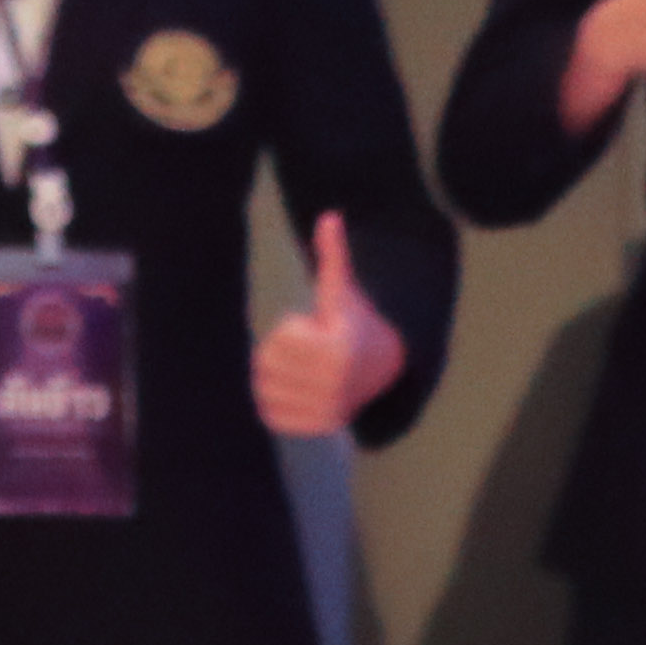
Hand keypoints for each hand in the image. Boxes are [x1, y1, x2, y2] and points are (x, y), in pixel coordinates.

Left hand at [251, 211, 407, 436]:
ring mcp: (324, 411)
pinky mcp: (314, 428)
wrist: (382, 368)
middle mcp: (333, 385)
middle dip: (280, 352)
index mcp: (338, 349)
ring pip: (263, 389)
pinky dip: (276, 401)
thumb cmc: (351, 322)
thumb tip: (329, 216)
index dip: (292, 328)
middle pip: (266, 363)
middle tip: (306, 351)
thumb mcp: (342, 291)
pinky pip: (269, 412)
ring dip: (275, 376)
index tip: (316, 330)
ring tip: (302, 369)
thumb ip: (333, 256)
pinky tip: (299, 390)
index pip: (280, 336)